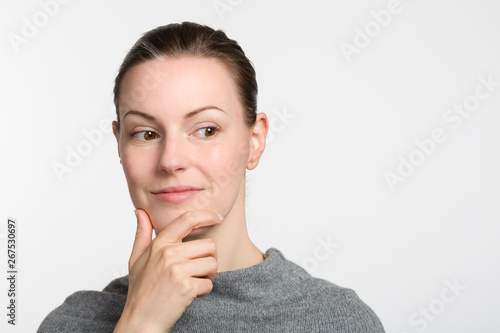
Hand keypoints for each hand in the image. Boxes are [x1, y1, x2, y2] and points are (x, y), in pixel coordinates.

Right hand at [114, 209, 222, 332]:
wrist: (141, 321)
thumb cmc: (141, 290)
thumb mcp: (136, 259)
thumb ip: (141, 234)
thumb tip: (140, 212)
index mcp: (160, 244)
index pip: (187, 219)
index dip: (207, 215)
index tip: (218, 216)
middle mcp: (168, 253)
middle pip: (209, 245)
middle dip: (209, 259)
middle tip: (198, 271)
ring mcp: (177, 270)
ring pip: (212, 263)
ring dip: (208, 276)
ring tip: (193, 283)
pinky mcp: (186, 287)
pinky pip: (209, 284)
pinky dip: (204, 292)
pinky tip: (190, 295)